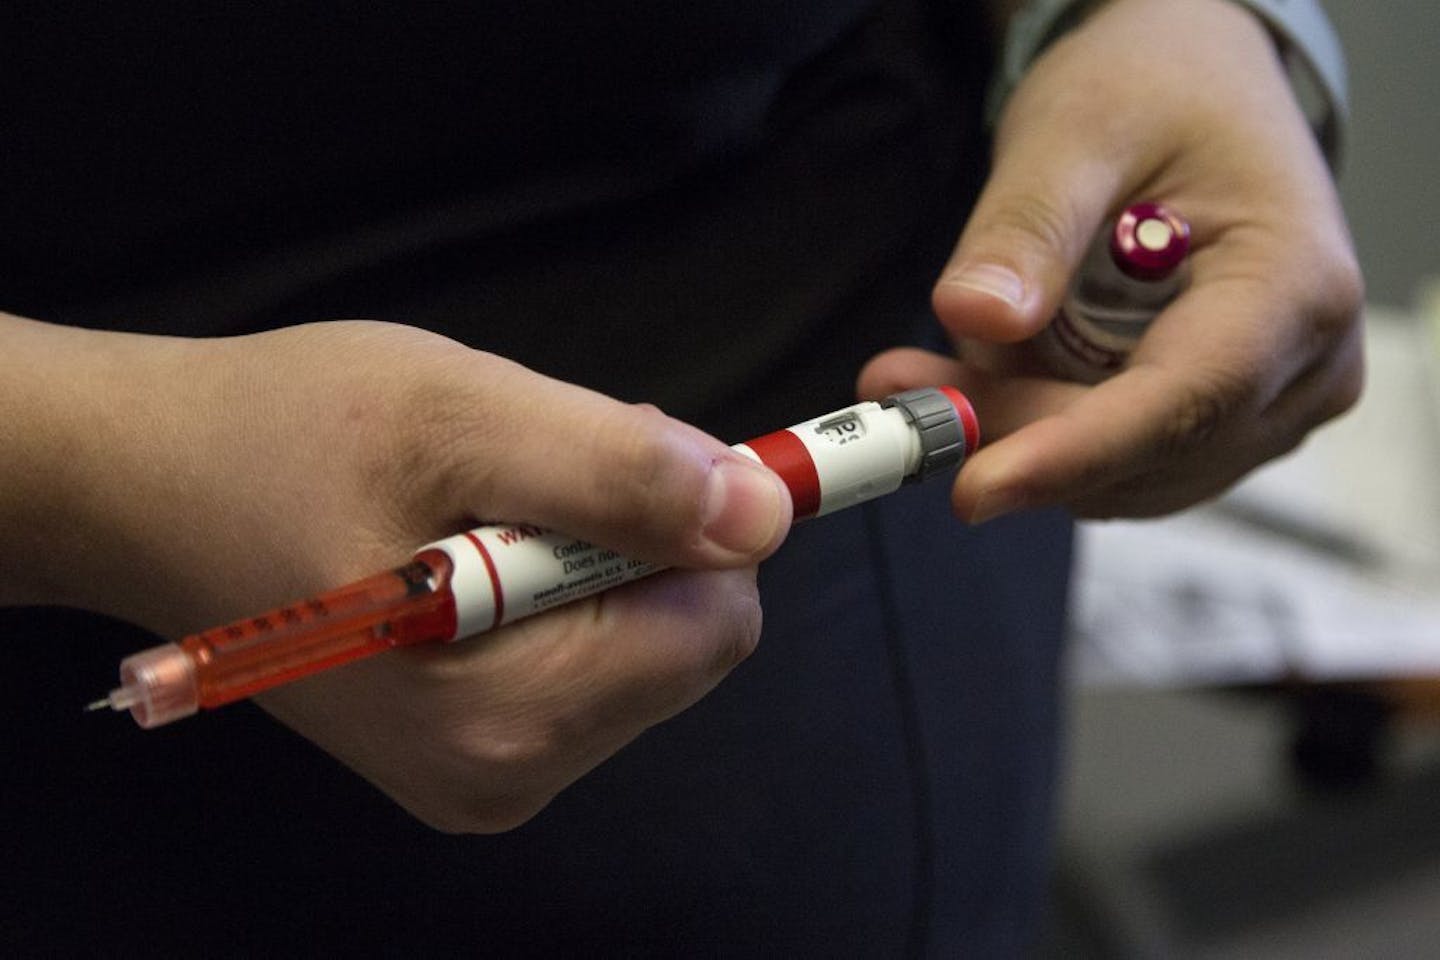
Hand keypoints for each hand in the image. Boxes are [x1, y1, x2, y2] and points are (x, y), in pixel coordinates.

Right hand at [3, 317, 790, 829]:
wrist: (157, 488)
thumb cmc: (286, 437)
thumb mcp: (460, 418)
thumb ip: (618, 473)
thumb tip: (762, 517)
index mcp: (509, 718)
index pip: (716, 625)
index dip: (694, 523)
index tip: (623, 453)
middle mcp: (506, 775)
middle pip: (687, 642)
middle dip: (640, 538)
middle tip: (530, 470)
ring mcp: (487, 773)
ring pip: (643, 646)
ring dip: (598, 554)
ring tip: (484, 501)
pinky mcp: (472, 750)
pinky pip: (586, 659)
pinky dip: (562, 585)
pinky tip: (475, 541)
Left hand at [860, 0, 1362, 520]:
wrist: (1194, 92)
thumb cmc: (1152, 95)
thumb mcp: (1076, 132)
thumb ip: (1028, 228)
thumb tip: (975, 317)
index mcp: (1298, 287)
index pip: (1188, 401)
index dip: (1074, 453)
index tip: (974, 487)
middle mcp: (1307, 367)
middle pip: (1143, 448)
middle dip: (1012, 429)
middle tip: (892, 387)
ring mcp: (1270, 407)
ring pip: (1121, 473)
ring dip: (1016, 429)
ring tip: (929, 362)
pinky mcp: (1223, 423)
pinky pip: (1118, 462)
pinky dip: (1039, 429)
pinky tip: (986, 370)